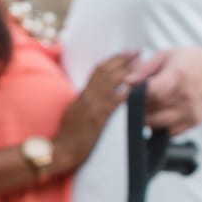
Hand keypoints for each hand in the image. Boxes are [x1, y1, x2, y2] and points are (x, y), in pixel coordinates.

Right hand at [54, 52, 138, 170]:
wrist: (62, 150)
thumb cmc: (67, 134)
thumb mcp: (73, 111)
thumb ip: (83, 100)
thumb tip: (90, 93)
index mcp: (82, 93)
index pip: (98, 70)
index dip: (112, 59)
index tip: (124, 53)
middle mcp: (88, 97)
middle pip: (106, 71)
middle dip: (123, 59)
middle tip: (136, 51)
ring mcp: (93, 107)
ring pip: (110, 82)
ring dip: (127, 71)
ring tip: (140, 63)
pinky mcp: (99, 120)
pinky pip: (114, 103)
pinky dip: (125, 93)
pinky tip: (135, 87)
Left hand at [128, 46, 201, 133]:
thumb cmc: (193, 61)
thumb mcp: (167, 55)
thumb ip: (145, 69)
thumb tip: (126, 82)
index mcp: (177, 76)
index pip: (149, 93)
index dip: (135, 96)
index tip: (130, 93)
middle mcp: (184, 97)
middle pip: (150, 112)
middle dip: (139, 108)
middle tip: (139, 99)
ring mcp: (190, 112)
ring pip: (157, 126)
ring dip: (149, 118)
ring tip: (153, 105)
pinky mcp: (194, 122)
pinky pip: (169, 132)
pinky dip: (162, 125)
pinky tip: (166, 112)